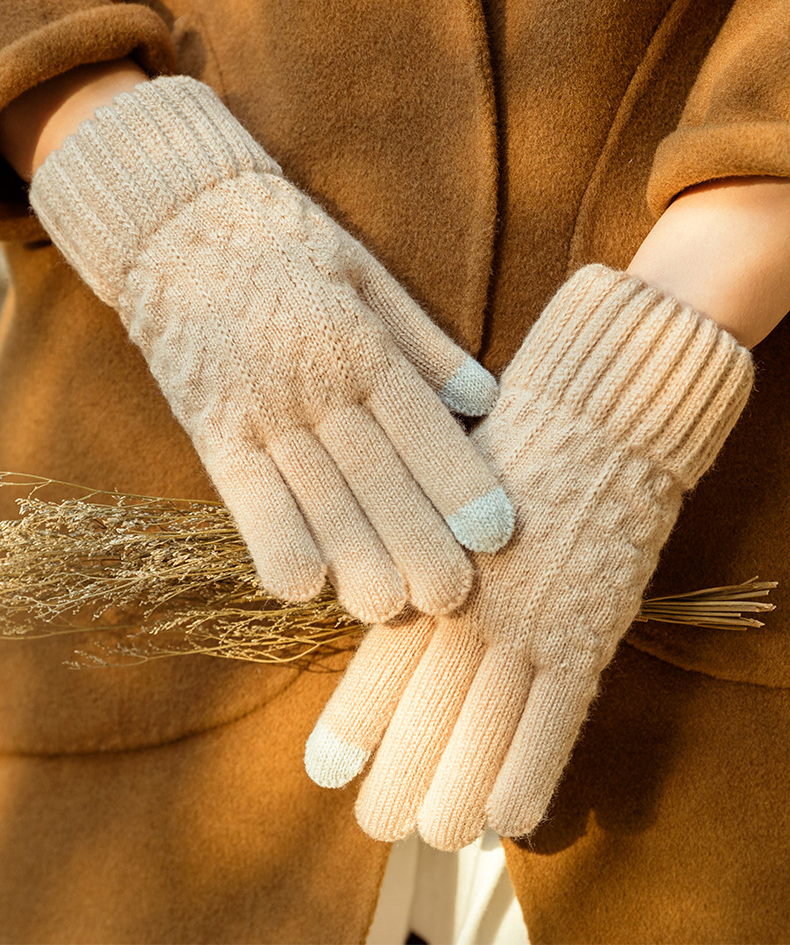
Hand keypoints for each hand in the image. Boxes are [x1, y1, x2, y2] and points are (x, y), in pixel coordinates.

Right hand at [29, 75, 514, 621]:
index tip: (498, 535)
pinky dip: (271, 542)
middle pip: (375, 476)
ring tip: (388, 608)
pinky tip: (303, 586)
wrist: (176, 216)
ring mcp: (257, 408)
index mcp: (360, 342)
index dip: (461, 483)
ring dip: (352, 560)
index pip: (420, 425)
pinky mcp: (208, 426)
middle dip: (417, 542)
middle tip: (452, 598)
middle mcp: (312, 381)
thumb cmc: (286, 243)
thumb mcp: (365, 273)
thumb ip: (425, 344)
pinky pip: (242, 496)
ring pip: (313, 498)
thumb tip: (486, 400)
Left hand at [305, 265, 752, 845]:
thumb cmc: (509, 450)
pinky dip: (529, 777)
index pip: (381, 660)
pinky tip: (506, 820)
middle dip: (400, 775)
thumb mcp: (438, 493)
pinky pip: (555, 724)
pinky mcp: (587, 634)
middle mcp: (470, 601)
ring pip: (485, 730)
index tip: (326, 773)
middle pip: (425, 710)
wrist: (595, 418)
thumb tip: (381, 613)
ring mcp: (531, 621)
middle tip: (380, 821)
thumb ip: (410, 556)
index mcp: (425, 563)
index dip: (355, 724)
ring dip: (458, 791)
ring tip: (435, 833)